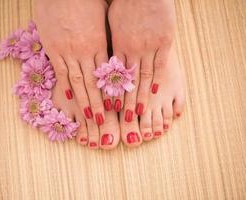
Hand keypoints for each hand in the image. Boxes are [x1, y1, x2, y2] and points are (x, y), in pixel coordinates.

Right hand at [35, 0, 108, 124]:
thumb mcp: (102, 17)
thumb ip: (105, 36)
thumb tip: (111, 51)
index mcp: (100, 43)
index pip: (107, 75)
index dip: (111, 93)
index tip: (116, 107)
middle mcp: (86, 51)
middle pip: (94, 83)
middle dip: (99, 104)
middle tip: (103, 122)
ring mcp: (68, 51)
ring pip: (78, 81)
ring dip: (84, 101)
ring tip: (89, 117)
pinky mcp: (53, 48)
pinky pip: (61, 71)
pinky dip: (65, 86)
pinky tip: (69, 99)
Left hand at [108, 0, 175, 117]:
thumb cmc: (124, 1)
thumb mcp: (110, 21)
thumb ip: (109, 40)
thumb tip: (104, 54)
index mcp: (117, 45)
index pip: (113, 76)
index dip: (111, 94)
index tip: (109, 108)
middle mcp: (131, 50)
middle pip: (127, 81)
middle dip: (125, 102)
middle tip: (123, 119)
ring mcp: (148, 46)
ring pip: (144, 77)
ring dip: (140, 96)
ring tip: (137, 113)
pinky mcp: (164, 41)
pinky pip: (160, 64)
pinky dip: (156, 79)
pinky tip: (154, 92)